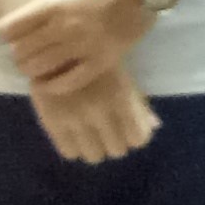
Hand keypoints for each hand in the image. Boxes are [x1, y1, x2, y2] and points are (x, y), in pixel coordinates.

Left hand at [0, 0, 150, 95]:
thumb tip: (37, 9)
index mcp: (53, 3)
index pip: (10, 27)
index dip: (1, 33)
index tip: (3, 34)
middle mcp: (63, 27)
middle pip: (22, 51)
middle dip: (16, 53)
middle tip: (19, 53)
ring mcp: (82, 47)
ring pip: (40, 68)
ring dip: (30, 70)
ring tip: (32, 67)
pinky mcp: (99, 62)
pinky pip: (68, 82)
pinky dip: (51, 86)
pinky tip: (46, 84)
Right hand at [30, 63, 157, 164]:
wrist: (54, 48)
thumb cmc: (95, 63)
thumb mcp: (122, 77)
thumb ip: (139, 103)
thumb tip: (153, 127)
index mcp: (120, 97)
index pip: (137, 138)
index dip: (133, 136)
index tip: (127, 130)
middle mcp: (99, 111)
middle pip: (117, 150)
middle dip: (114, 142)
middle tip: (107, 131)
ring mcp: (74, 119)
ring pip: (94, 156)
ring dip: (95, 148)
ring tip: (89, 135)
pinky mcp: (52, 122)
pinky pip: (69, 153)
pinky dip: (74, 148)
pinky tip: (73, 135)